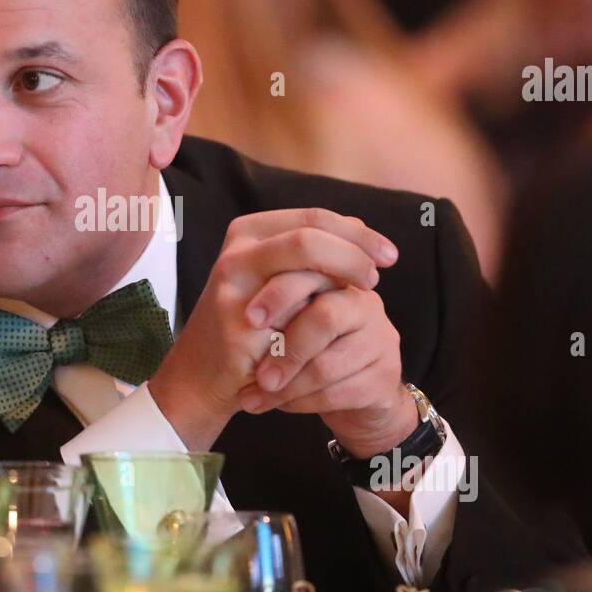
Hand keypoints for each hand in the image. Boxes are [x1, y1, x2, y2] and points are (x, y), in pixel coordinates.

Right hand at [149, 208, 397, 448]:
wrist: (203, 373)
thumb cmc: (250, 321)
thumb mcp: (278, 276)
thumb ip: (312, 253)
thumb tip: (362, 233)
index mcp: (247, 231)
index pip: (314, 218)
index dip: (358, 234)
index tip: (389, 255)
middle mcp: (236, 253)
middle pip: (309, 239)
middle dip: (352, 257)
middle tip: (375, 279)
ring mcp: (233, 289)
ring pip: (303, 277)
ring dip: (337, 292)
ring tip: (359, 304)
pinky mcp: (238, 326)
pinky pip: (295, 322)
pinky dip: (320, 328)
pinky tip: (333, 335)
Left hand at [235, 286, 416, 458]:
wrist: (347, 398)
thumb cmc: (304, 350)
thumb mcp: (286, 321)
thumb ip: (275, 307)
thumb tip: (247, 316)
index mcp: (336, 277)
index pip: (314, 270)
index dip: (280, 294)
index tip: (249, 319)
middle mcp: (364, 302)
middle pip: (325, 317)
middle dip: (285, 351)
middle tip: (257, 374)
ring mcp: (380, 339)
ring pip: (327, 365)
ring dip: (285, 387)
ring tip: (254, 397)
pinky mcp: (385, 376)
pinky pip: (336, 393)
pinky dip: (300, 403)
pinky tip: (279, 405)